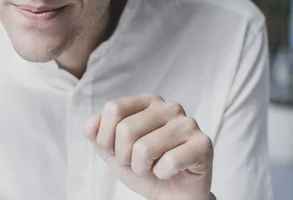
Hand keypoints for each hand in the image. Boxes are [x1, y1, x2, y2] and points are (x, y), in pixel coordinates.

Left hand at [83, 94, 213, 199]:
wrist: (173, 195)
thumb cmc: (145, 168)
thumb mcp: (113, 152)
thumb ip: (97, 135)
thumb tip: (89, 124)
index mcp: (146, 102)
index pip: (113, 109)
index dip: (106, 138)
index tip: (117, 151)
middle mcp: (168, 107)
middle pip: (126, 129)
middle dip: (125, 157)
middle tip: (138, 163)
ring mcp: (187, 123)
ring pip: (145, 148)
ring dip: (143, 168)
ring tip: (153, 168)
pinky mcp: (202, 144)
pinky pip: (169, 162)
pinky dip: (162, 174)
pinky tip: (170, 172)